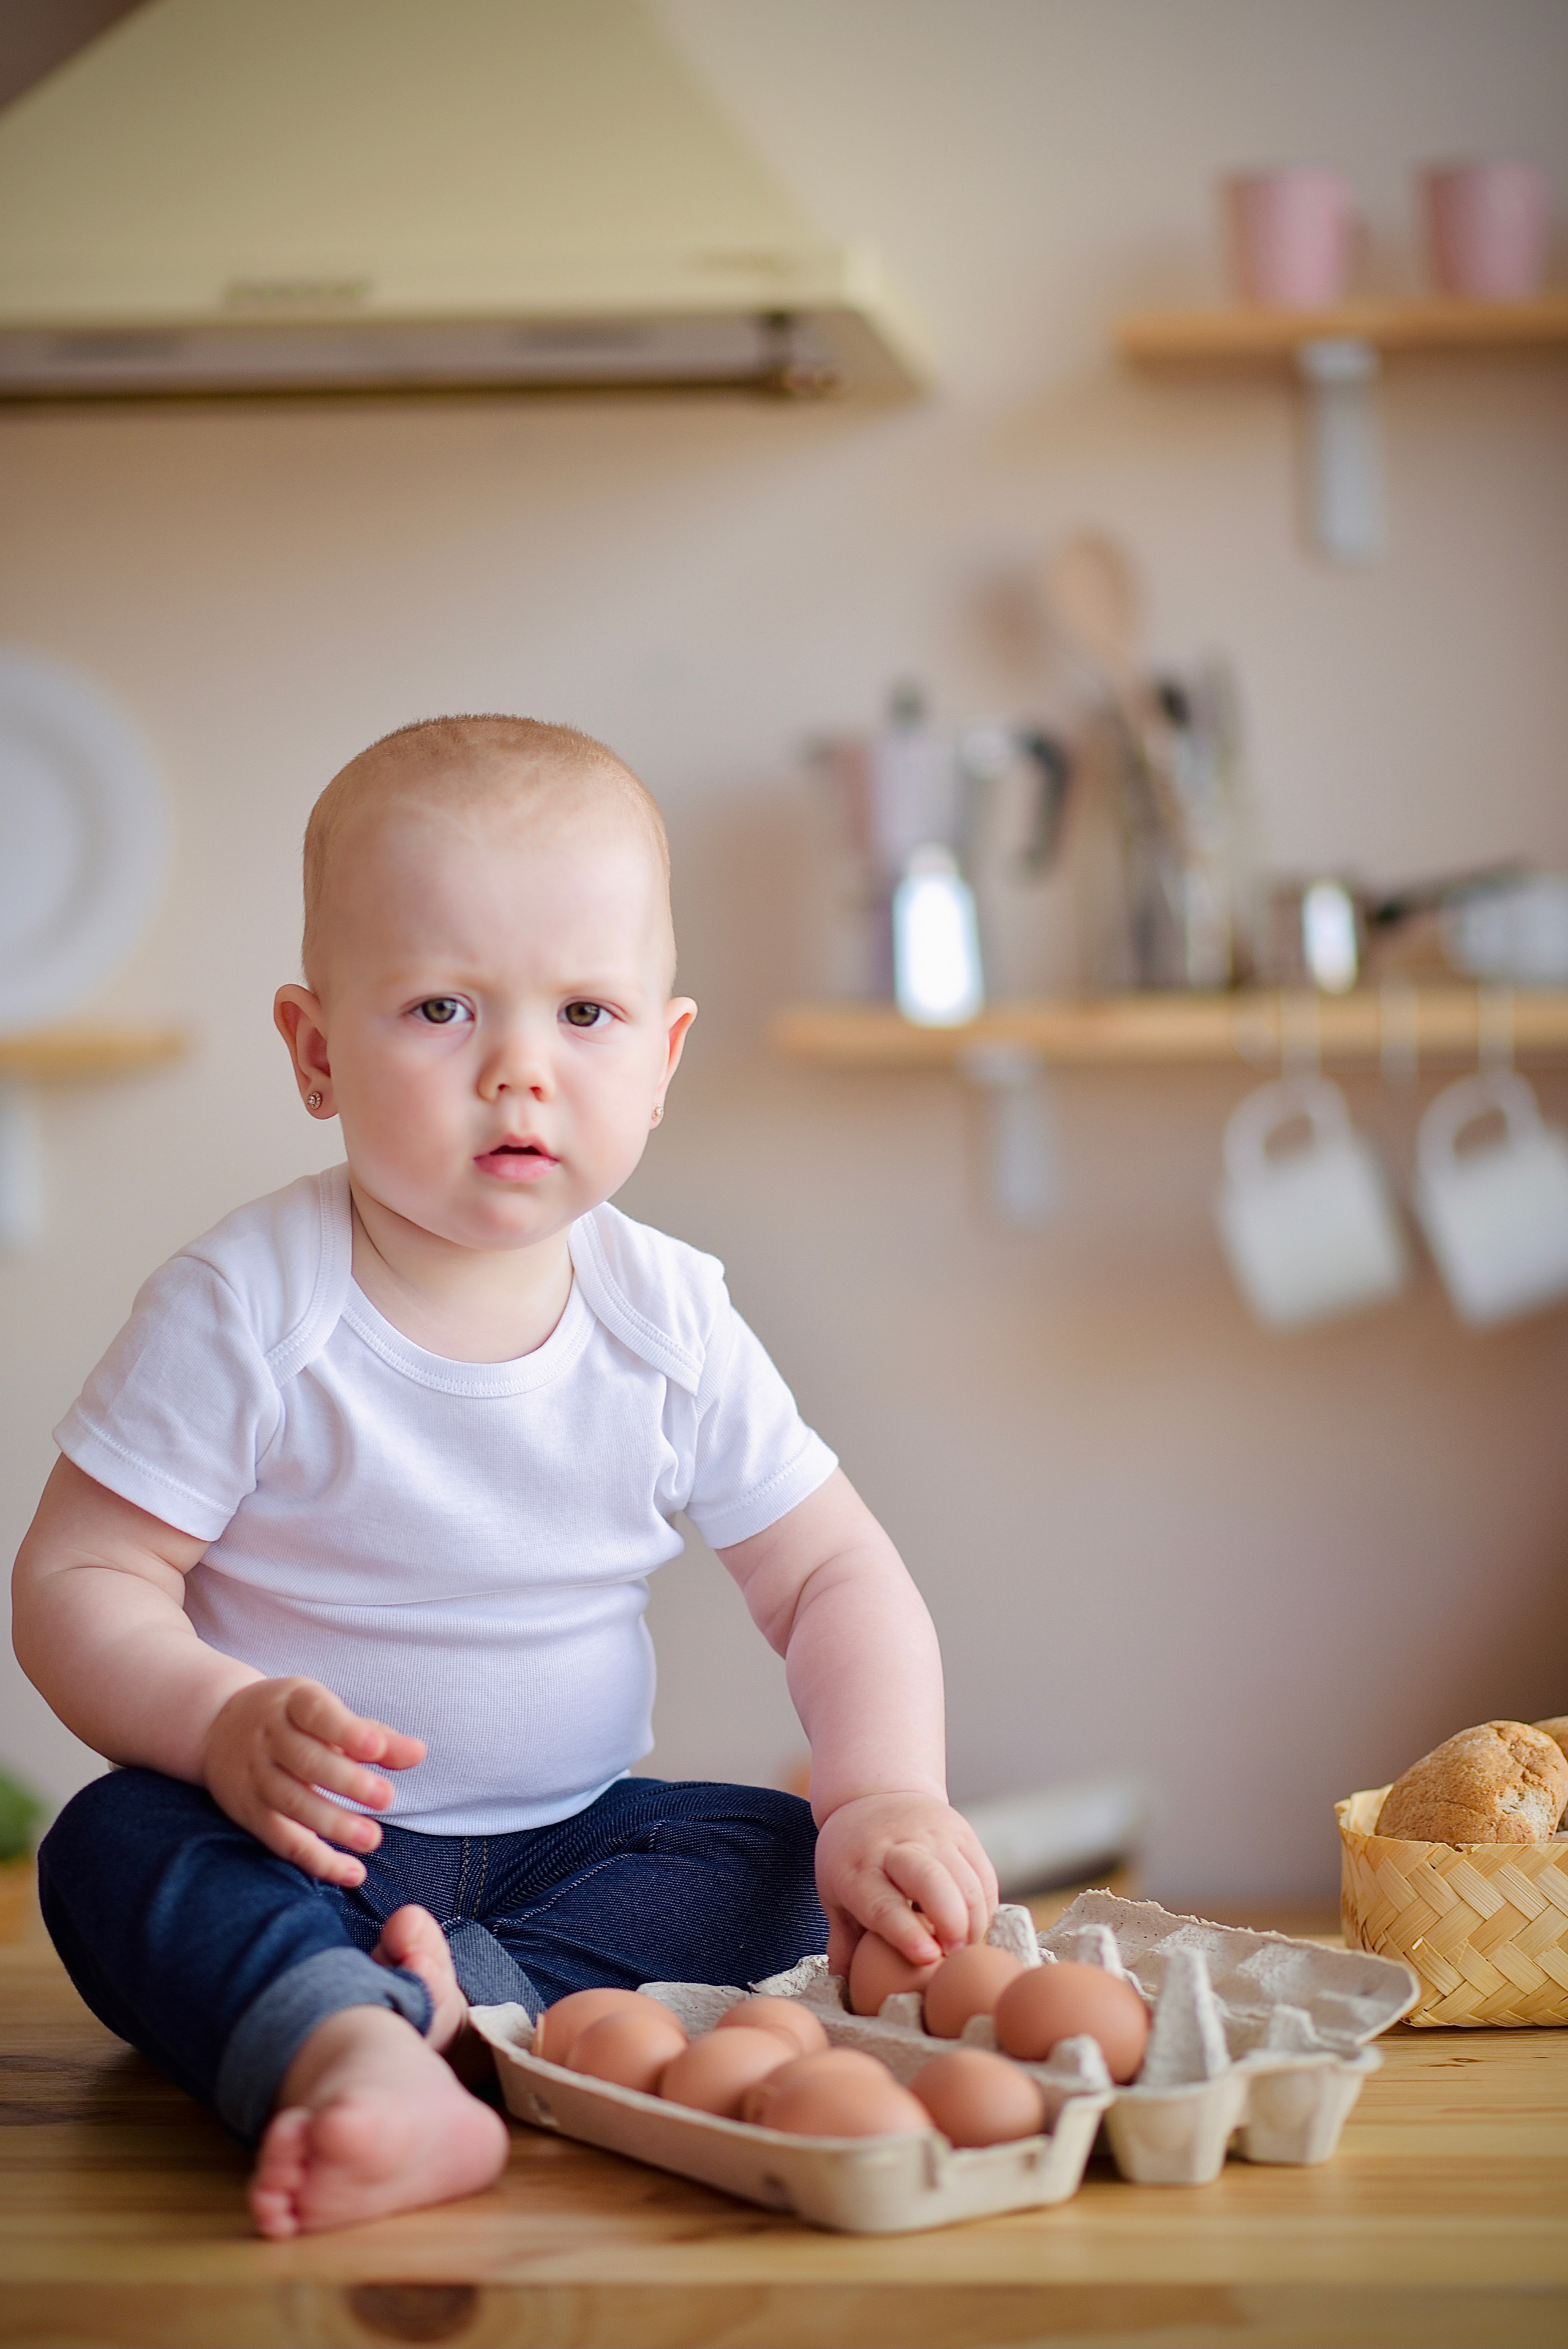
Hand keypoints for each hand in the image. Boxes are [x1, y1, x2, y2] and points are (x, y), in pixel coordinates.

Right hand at [202, 1678, 425, 1886]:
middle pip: (306, 1761)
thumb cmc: (292, 1719)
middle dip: (346, 1781)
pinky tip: (350, 1872)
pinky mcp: (248, 1813)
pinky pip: (281, 1839)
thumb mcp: (327, 1713)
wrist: (216, 1727)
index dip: (346, 1730)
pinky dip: (315, 1859)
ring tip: (372, 1840)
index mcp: (293, 1702)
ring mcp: (255, 1776)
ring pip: (291, 1803)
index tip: (376, 1746)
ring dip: (332, 1824)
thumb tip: (419, 1754)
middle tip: (386, 1798)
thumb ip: (373, 1735)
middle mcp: (269, 1738)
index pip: (318, 1713)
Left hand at [813, 1790, 997, 1978]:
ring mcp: (933, 1836)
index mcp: (858, 1869)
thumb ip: (843, 1940)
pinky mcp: (962, 1833)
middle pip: (931, 1881)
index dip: (906, 1932)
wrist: (876, 1793)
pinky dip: (986, 1908)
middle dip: (950, 1921)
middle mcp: (896, 1847)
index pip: (883, 1904)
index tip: (927, 1957)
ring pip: (967, 1881)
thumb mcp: (834, 1892)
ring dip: (973, 1922)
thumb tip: (845, 1983)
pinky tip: (974, 1927)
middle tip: (954, 1953)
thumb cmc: (853, 1857)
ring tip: (963, 1947)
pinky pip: (984, 1876)